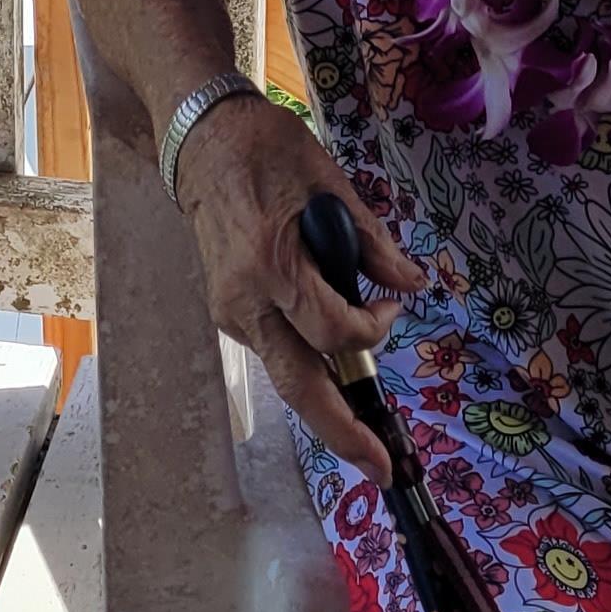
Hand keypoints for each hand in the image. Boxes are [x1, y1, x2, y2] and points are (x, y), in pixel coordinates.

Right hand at [175, 90, 422, 479]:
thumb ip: (372, 241)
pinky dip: (310, 363)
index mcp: (270, 263)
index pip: (332, 329)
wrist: (201, 142)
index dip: (372, 329)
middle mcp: (244, 300)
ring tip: (366, 436)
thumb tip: (410, 285)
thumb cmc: (267, 151)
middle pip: (299, 384)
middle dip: (342, 432)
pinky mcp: (229, 313)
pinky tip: (335, 362)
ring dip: (329, 402)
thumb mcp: (328, 182)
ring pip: (287, 374)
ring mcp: (231, 312)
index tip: (390, 308)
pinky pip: (276, 350)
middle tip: (381, 469)